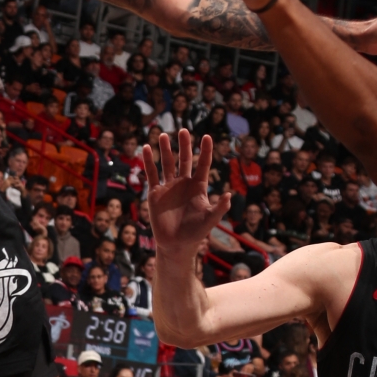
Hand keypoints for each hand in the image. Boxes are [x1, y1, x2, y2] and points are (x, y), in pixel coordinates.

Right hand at [142, 129, 231, 263]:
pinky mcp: (155, 193)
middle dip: (184, 145)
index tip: (207, 137)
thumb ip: (219, 207)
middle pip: (184, 160)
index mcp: (199, 187)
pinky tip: (147, 149)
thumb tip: (229, 195)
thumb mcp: (210, 219)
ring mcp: (169, 187)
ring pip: (167, 164)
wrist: (176, 245)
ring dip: (165, 150)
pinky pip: (152, 174)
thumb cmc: (196, 233)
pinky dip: (149, 162)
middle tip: (184, 131)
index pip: (203, 165)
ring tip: (163, 135)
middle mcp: (184, 184)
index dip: (205, 151)